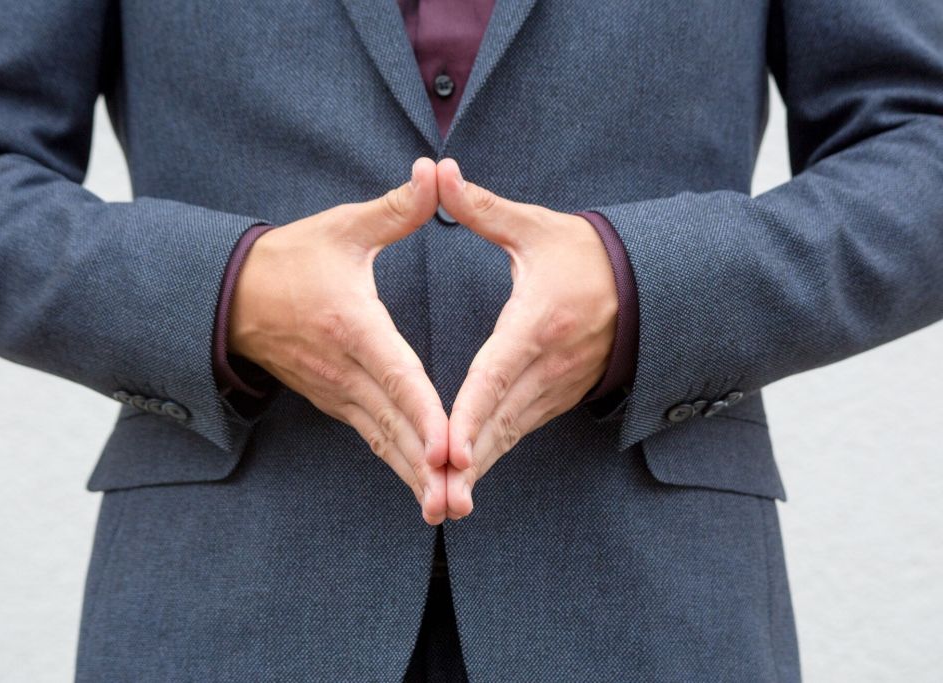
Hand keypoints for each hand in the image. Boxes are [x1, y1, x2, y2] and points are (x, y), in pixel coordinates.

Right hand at [229, 158, 449, 524]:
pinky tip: (424, 485)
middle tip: (458, 501)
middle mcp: (344, 370)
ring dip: (413, 475)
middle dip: (425, 466)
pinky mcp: (335, 403)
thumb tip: (438, 172)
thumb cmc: (292, 260)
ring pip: (383, 442)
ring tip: (447, 507)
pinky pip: (373, 439)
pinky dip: (398, 464)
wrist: (231, 296)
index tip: (448, 448)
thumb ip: (396, 208)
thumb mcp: (343, 228)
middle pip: (392, 426)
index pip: (396, 375)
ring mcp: (337, 393)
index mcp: (352, 327)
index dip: (424, 413)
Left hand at [437, 158, 618, 519]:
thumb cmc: (585, 254)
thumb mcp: (537, 227)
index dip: (470, 413)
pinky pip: (520, 431)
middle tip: (437, 496)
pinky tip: (465, 475)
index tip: (446, 447)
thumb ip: (482, 207)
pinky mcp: (559, 396)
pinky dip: (494, 454)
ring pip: (510, 434)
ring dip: (479, 467)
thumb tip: (439, 171)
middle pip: (500, 420)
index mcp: (538, 322)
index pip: (496, 373)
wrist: (651, 284)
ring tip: (445, 502)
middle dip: (468, 460)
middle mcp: (549, 364)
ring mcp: (558, 386)